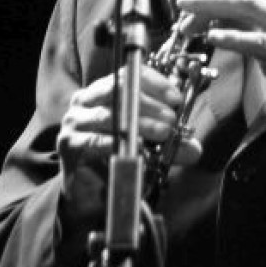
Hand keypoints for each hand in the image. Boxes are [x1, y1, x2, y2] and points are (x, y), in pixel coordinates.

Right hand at [57, 66, 201, 201]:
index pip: (129, 75)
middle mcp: (86, 100)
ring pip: (108, 114)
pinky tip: (134, 146)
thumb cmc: (116, 156)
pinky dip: (116, 142)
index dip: (155, 83)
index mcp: (104, 91)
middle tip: (171, 119)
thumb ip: (170, 144)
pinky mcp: (69, 144)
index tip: (175, 98)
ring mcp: (75, 121)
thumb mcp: (150, 146)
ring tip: (162, 132)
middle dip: (150, 104)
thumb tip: (195, 149)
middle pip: (119, 90)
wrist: (87, 192)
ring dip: (139, 123)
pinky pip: (94, 139)